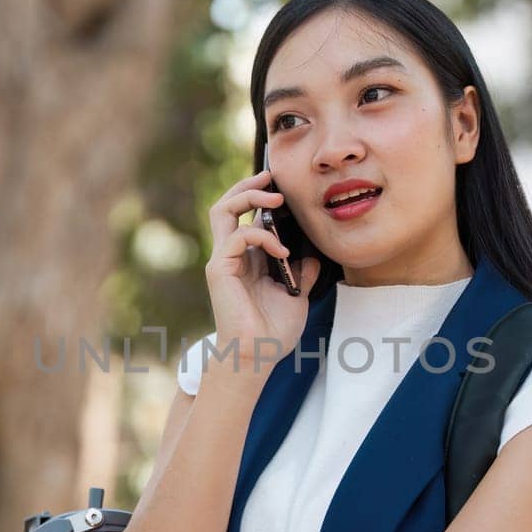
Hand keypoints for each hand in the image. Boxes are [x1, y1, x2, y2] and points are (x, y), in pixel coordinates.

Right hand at [205, 168, 322, 369]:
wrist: (258, 356)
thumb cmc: (274, 332)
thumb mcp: (297, 296)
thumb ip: (301, 274)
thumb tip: (312, 256)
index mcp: (246, 260)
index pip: (248, 217)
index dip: (263, 198)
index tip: (285, 189)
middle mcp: (230, 256)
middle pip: (227, 205)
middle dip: (248, 185)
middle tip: (272, 176)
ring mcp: (222, 261)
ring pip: (222, 210)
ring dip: (248, 196)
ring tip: (275, 198)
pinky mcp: (219, 269)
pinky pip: (238, 236)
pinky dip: (262, 237)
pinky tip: (282, 251)